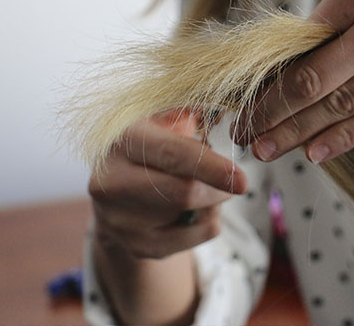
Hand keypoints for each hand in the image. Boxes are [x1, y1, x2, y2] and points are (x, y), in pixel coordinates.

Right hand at [91, 108, 246, 258]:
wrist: (111, 191)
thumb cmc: (148, 146)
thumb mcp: (162, 119)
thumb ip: (190, 113)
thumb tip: (230, 107)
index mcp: (123, 140)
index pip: (172, 155)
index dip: (211, 167)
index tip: (241, 179)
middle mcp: (112, 182)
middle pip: (184, 194)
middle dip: (219, 188)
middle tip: (234, 180)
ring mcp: (119, 219)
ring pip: (192, 217)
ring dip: (213, 203)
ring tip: (203, 187)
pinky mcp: (135, 246)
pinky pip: (193, 240)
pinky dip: (205, 223)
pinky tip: (192, 210)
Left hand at [233, 0, 353, 163]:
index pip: (303, 35)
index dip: (270, 65)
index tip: (248, 84)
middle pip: (314, 80)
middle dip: (271, 111)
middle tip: (243, 131)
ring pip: (344, 106)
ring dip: (299, 132)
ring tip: (267, 149)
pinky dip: (348, 136)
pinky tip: (319, 150)